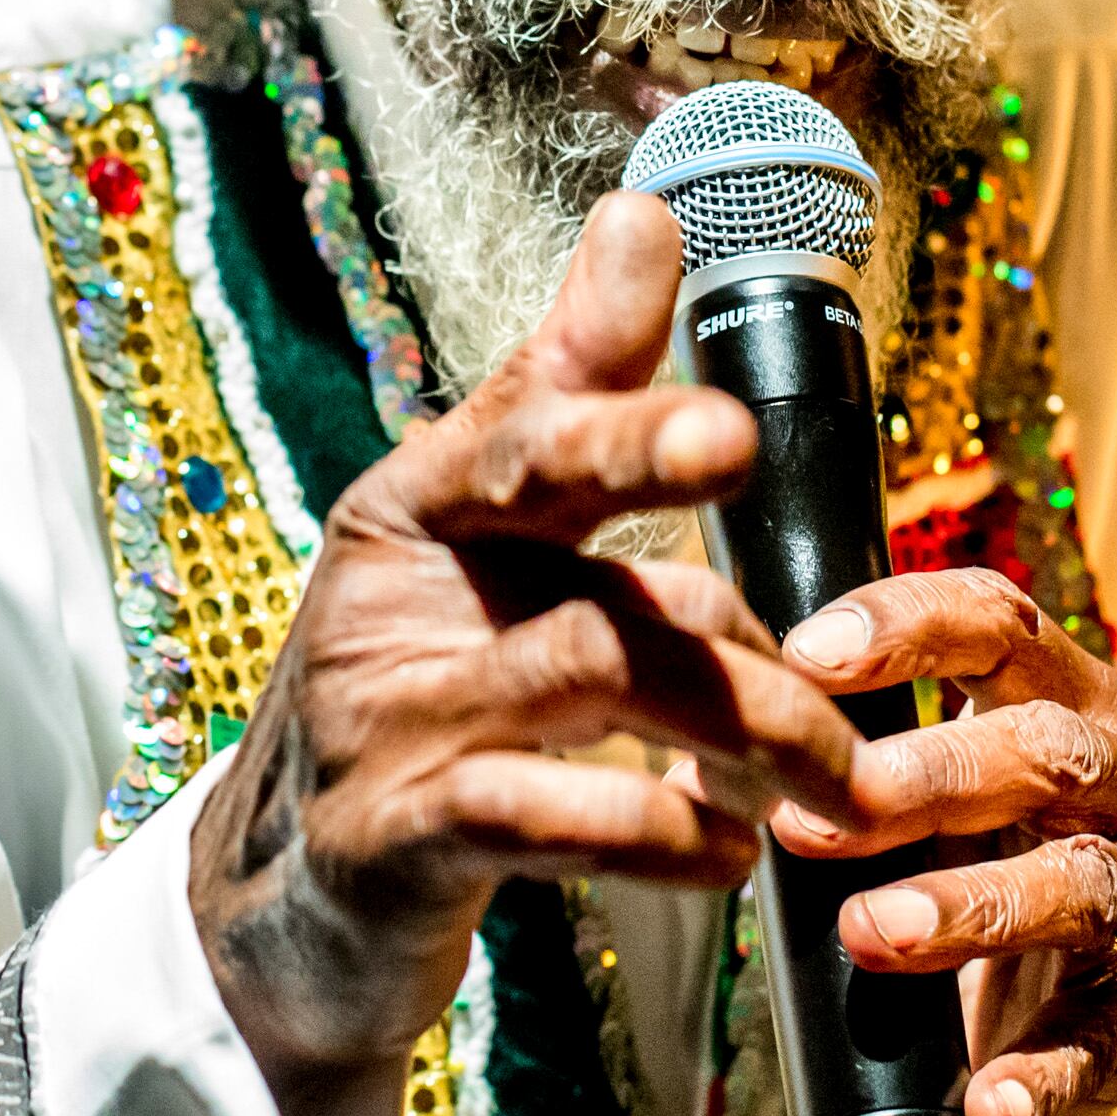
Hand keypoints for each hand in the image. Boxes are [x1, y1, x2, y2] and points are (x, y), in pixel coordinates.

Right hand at [191, 194, 869, 1104]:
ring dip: (738, 715)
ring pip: (586, 667)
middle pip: (551, 523)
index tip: (710, 370)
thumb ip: (574, 400)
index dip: (622, 405)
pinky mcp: (390, 842)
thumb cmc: (422, 695)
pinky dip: (652, 831)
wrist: (284, 900)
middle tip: (786, 552)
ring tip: (832, 774)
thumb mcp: (483, 546)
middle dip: (673, 512)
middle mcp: (391, 592)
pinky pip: (540, 819)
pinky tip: (726, 852)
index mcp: (420, 507)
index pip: (525, 426)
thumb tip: (645, 215)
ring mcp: (382, 717)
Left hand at [771, 568, 1116, 1115]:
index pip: (1003, 625)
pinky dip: (1042, 1076)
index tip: (803, 656)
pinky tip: (983, 1105)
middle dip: (927, 778)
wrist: (1062, 1007)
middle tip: (808, 819)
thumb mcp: (917, 800)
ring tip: (872, 934)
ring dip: (971, 908)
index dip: (909, 626)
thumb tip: (698, 764)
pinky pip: (1106, 1041)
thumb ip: (830, 771)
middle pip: (1047, 749)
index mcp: (1067, 697)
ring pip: (1085, 882)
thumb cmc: (975, 856)